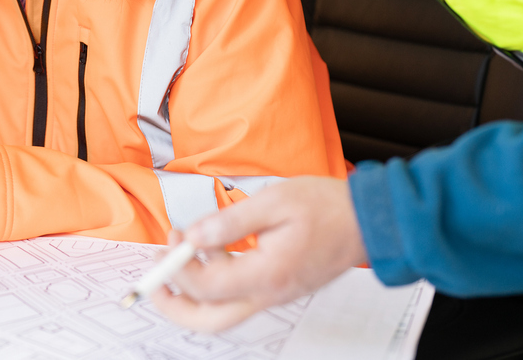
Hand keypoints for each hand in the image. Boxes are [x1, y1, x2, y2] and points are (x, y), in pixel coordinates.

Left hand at [151, 176, 366, 331]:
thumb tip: (193, 235)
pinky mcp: (277, 286)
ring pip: (222, 312)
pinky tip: (213, 246)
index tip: (171, 239)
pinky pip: (238, 295)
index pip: (207, 288)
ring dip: (192, 290)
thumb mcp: (275, 201)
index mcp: (267, 274)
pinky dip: (216, 278)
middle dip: (174, 305)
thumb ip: (230, 221)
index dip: (179, 267)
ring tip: (179, 250)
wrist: (369, 221)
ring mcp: (274, 294)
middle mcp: (269, 293)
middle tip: (154, 279)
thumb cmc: (327, 207)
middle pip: (209, 321)